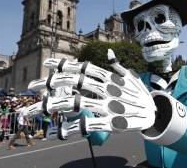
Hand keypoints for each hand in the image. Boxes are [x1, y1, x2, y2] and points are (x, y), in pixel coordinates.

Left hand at [29, 49, 155, 138]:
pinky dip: (70, 129)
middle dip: (50, 83)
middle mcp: (104, 89)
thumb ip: (116, 66)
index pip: (82, 68)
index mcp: (108, 77)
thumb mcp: (129, 77)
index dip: (64, 65)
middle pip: (73, 83)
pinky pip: (86, 125)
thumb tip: (108, 53)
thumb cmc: (138, 94)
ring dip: (52, 106)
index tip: (48, 64)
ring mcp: (106, 106)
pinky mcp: (109, 123)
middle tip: (31, 87)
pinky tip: (56, 133)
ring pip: (74, 103)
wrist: (155, 114)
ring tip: (34, 110)